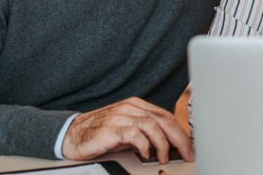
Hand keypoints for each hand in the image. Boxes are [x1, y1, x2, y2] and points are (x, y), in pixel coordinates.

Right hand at [61, 97, 193, 163]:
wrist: (72, 135)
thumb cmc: (100, 134)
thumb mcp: (128, 132)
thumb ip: (146, 133)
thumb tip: (170, 145)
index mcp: (137, 106)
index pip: (166, 116)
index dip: (181, 133)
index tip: (190, 147)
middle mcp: (130, 108)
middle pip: (163, 120)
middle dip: (179, 138)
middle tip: (187, 153)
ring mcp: (120, 116)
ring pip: (152, 125)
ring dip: (163, 143)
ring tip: (164, 157)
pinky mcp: (111, 128)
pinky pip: (134, 134)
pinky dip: (144, 145)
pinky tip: (146, 154)